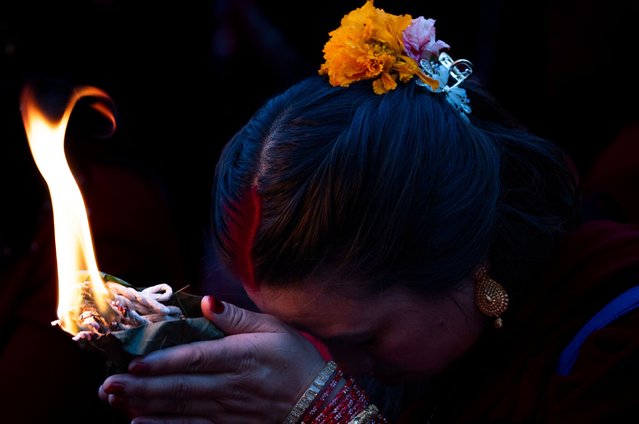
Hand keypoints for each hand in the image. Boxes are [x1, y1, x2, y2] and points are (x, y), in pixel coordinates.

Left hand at [98, 296, 327, 423]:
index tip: (135, 362)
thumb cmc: (295, 359)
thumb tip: (206, 302)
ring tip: (113, 400)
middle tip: (107, 384)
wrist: (318, 402)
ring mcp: (226, 410)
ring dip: (144, 404)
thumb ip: (236, 317)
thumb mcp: (273, 328)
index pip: (196, 359)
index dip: (164, 362)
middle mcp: (229, 386)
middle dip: (141, 387)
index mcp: (240, 357)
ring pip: (179, 409)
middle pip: (180, 388)